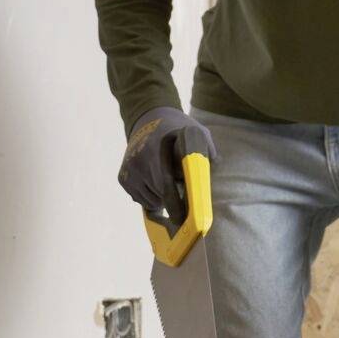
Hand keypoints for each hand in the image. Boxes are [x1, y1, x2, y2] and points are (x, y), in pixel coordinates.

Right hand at [118, 106, 216, 224]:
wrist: (149, 118)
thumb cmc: (179, 130)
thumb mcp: (196, 132)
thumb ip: (207, 151)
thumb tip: (215, 171)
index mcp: (159, 149)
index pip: (167, 187)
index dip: (177, 206)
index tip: (186, 219)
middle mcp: (141, 160)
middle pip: (161, 196)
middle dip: (174, 201)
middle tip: (184, 194)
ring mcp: (130, 170)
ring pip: (151, 201)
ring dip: (162, 198)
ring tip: (167, 180)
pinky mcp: (123, 178)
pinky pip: (140, 199)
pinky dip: (150, 196)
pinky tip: (154, 181)